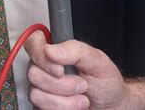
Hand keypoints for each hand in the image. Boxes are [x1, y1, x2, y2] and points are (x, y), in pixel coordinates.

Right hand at [26, 32, 144, 109]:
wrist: (111, 107)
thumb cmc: (106, 83)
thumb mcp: (98, 61)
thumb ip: (76, 50)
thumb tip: (51, 49)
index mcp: (57, 51)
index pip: (33, 42)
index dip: (41, 56)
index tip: (60, 69)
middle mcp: (46, 68)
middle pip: (34, 72)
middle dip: (62, 84)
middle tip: (82, 84)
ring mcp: (43, 88)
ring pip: (36, 94)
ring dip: (64, 100)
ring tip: (81, 98)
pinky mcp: (43, 105)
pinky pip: (40, 108)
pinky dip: (61, 109)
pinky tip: (73, 106)